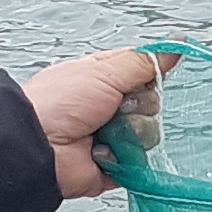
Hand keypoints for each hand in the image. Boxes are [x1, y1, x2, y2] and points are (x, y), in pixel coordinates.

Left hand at [25, 46, 174, 199]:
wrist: (36, 146)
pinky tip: (104, 152)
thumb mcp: (104, 71)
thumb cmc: (59, 103)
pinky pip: (140, 162)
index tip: (148, 76)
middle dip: (138, 104)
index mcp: (102, 78)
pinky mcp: (114, 165)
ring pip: (149, 132)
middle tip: (115, 105)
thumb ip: (143, 61)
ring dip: (130, 132)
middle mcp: (107, 107)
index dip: (148, 73)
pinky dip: (125, 158)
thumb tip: (175, 45)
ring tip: (104, 132)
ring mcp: (111, 136)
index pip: (141, 71)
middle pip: (151, 102)